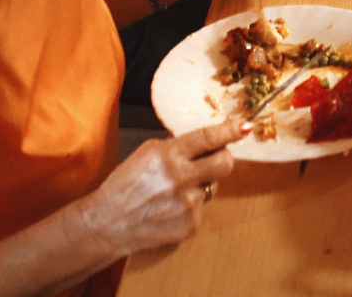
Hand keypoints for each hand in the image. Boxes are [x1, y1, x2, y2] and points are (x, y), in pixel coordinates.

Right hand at [76, 121, 244, 256]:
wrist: (106, 224)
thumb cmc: (123, 186)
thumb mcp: (145, 154)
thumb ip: (174, 145)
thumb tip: (202, 137)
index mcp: (167, 155)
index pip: (208, 138)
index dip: (229, 131)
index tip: (244, 127)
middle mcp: (180, 178)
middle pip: (225, 163)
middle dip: (223, 159)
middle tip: (213, 160)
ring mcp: (187, 204)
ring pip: (212, 186)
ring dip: (199, 185)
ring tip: (173, 192)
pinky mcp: (191, 224)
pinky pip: (202, 208)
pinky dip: (190, 206)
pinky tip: (169, 209)